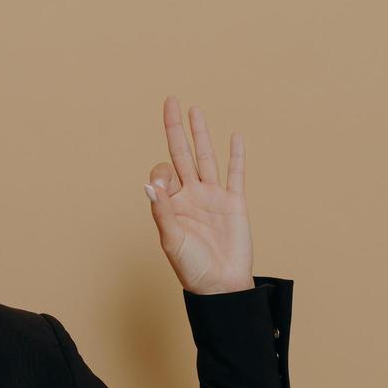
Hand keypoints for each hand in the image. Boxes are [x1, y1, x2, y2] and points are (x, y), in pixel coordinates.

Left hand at [143, 95, 255, 295]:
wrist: (221, 286)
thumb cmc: (192, 268)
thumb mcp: (171, 240)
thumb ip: (162, 211)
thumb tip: (150, 184)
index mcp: (173, 203)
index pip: (163, 173)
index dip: (161, 173)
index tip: (166, 187)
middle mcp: (191, 195)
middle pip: (182, 154)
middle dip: (176, 128)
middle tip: (171, 100)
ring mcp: (213, 197)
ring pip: (206, 157)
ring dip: (201, 134)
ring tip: (195, 110)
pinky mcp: (234, 202)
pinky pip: (236, 174)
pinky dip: (237, 155)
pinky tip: (235, 137)